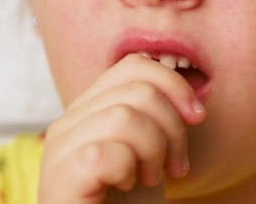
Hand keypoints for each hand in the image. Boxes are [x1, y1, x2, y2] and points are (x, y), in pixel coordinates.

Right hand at [38, 53, 206, 203]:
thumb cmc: (128, 202)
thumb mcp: (147, 149)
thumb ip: (153, 115)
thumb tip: (186, 92)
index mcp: (89, 108)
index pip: (134, 65)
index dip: (174, 85)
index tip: (196, 117)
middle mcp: (68, 122)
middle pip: (137, 90)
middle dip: (172, 127)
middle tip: (175, 165)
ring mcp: (58, 150)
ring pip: (124, 116)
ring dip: (153, 151)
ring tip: (149, 177)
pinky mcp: (60, 179)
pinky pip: (106, 154)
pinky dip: (128, 171)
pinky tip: (124, 186)